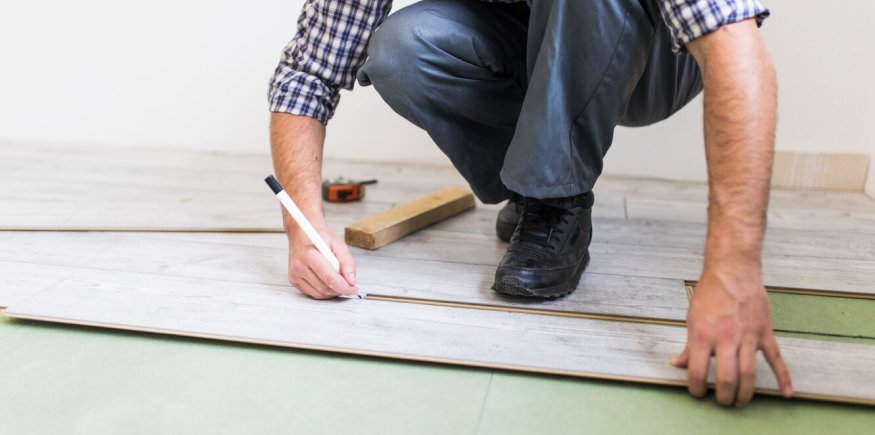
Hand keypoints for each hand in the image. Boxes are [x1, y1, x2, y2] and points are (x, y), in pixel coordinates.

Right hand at [287, 226, 358, 298]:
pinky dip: (323, 291)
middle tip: (349, 286)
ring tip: (339, 282)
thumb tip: (351, 281)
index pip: (330, 279)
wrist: (302, 232)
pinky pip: (312, 293)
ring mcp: (295, 274)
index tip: (354, 290)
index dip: (344, 287)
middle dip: (340, 290)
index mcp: (309, 255)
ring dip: (332, 292)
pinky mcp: (294, 280)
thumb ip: (347, 262)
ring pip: (318, 294)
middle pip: (324, 288)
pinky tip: (328, 282)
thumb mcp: (338, 244)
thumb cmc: (320, 236)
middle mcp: (299, 266)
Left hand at [671, 266, 792, 406]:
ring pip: (749, 374)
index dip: (696, 388)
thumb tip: (678, 363)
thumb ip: (688, 346)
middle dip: (724, 396)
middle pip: (727, 378)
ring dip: (745, 393)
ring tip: (740, 402)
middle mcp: (726, 338)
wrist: (733, 270)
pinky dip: (783, 377)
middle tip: (722, 402)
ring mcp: (747, 336)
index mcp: (702, 335)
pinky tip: (786, 393)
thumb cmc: (710, 293)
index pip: (697, 372)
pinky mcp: (764, 332)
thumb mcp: (691, 318)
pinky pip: (776, 359)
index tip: (697, 393)